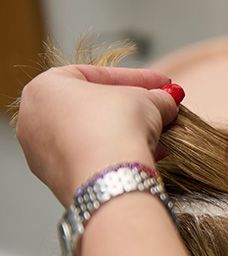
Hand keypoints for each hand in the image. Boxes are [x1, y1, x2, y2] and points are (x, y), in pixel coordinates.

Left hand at [15, 65, 181, 205]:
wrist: (109, 179)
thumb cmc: (115, 128)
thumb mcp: (147, 99)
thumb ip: (156, 96)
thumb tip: (165, 102)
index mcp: (44, 87)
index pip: (97, 75)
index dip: (138, 78)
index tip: (162, 84)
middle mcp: (33, 119)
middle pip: (92, 106)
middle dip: (132, 108)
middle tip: (159, 109)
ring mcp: (42, 153)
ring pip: (93, 135)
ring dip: (128, 133)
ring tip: (161, 135)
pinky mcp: (58, 179)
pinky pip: (91, 159)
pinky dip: (117, 154)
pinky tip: (146, 155)